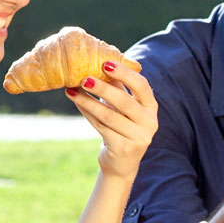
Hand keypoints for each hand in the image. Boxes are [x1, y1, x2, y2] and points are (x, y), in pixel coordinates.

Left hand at [67, 62, 158, 179]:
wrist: (122, 162)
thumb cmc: (122, 126)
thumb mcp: (124, 106)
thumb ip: (117, 87)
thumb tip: (99, 60)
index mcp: (151, 107)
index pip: (142, 86)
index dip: (125, 74)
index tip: (106, 63)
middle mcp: (149, 122)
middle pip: (124, 101)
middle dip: (103, 88)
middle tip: (84, 78)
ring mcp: (138, 137)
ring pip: (109, 116)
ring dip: (88, 101)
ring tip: (72, 90)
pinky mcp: (124, 148)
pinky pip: (101, 127)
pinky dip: (87, 113)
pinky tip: (77, 103)